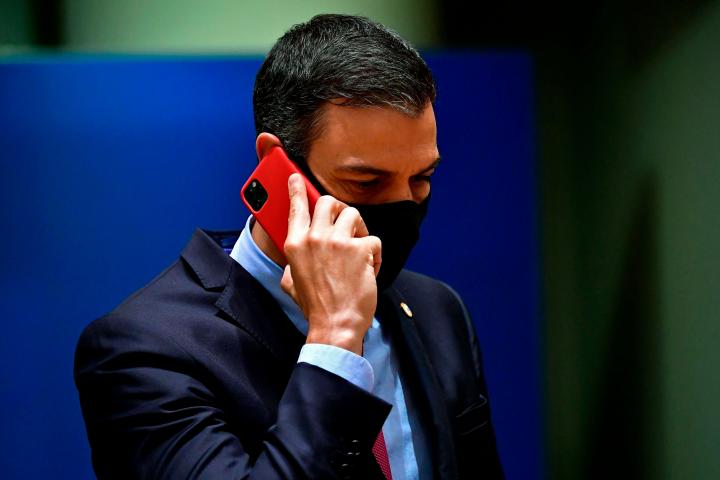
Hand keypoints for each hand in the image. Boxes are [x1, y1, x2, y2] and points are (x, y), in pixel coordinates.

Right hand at [280, 173, 381, 354]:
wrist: (335, 325)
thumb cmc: (316, 307)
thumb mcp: (291, 282)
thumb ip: (293, 263)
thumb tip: (297, 257)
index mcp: (295, 245)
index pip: (296, 208)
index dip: (297, 190)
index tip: (297, 178)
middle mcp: (314, 238)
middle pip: (329, 202)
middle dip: (340, 209)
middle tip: (346, 224)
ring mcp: (338, 242)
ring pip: (354, 215)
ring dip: (360, 230)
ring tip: (359, 250)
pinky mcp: (360, 250)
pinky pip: (373, 240)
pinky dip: (375, 255)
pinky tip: (370, 270)